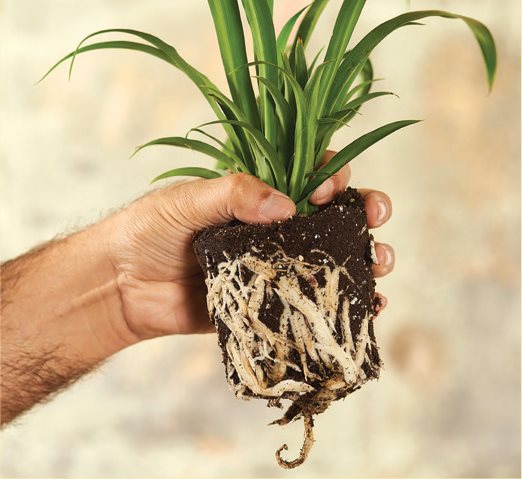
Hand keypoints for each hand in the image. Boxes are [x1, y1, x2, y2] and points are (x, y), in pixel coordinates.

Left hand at [106, 151, 393, 339]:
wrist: (122, 286)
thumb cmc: (148, 231)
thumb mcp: (189, 199)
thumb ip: (236, 194)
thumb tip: (289, 206)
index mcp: (256, 196)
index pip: (308, 177)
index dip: (332, 176)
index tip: (334, 187)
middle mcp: (273, 229)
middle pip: (333, 218)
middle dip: (363, 214)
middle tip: (375, 218)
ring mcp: (274, 267)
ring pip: (332, 260)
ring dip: (364, 259)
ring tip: (379, 263)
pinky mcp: (268, 302)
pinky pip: (312, 302)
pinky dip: (343, 305)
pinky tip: (368, 306)